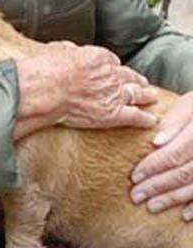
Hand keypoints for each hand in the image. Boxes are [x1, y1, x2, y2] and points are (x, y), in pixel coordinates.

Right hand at [15, 41, 157, 138]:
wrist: (46, 90)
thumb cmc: (47, 71)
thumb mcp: (56, 50)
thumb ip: (68, 50)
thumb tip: (69, 50)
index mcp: (97, 57)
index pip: (111, 60)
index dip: (113, 66)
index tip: (112, 69)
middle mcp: (111, 75)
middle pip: (128, 76)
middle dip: (135, 79)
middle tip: (141, 82)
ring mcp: (115, 95)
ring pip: (137, 94)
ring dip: (145, 95)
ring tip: (150, 97)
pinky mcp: (114, 114)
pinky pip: (135, 117)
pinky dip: (144, 119)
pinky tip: (149, 120)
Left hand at [131, 92, 192, 220]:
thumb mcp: (188, 107)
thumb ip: (173, 123)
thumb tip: (156, 142)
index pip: (174, 154)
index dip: (153, 167)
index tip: (134, 177)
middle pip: (183, 173)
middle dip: (158, 186)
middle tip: (136, 196)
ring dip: (173, 199)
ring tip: (152, 206)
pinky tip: (184, 215)